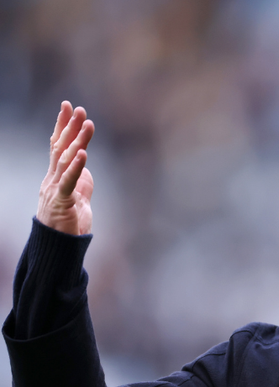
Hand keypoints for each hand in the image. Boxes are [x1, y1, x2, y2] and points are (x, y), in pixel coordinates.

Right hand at [37, 101, 94, 234]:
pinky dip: (77, 167)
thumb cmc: (68, 224)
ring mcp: (55, 189)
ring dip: (78, 141)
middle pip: (60, 148)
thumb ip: (80, 181)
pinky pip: (70, 181)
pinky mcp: (62, 202)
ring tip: (87, 124)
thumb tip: (85, 167)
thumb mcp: (77, 198)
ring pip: (66, 160)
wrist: (59, 247)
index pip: (57, 146)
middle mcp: (52, 179)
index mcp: (56, 177)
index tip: (68, 107)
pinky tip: (83, 153)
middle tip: (78, 108)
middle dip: (69, 127)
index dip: (63, 126)